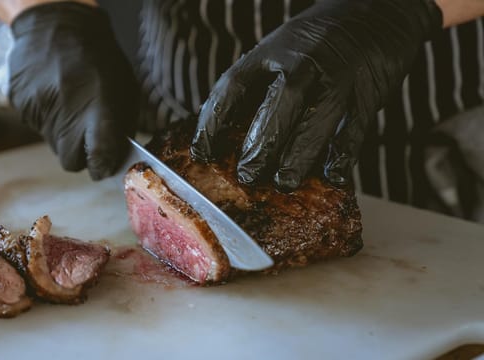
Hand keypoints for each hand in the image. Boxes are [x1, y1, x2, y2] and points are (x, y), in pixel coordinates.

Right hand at [8, 2, 138, 179]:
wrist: (55, 23)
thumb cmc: (98, 57)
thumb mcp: (123, 88)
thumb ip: (120, 126)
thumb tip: (114, 158)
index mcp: (97, 104)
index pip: (99, 154)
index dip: (102, 166)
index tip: (103, 165)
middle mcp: (65, 109)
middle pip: (69, 161)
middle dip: (80, 156)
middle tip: (87, 138)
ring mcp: (38, 107)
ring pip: (52, 144)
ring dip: (64, 133)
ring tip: (70, 103)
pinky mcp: (20, 103)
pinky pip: (37, 126)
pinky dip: (48, 118)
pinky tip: (53, 94)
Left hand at [191, 0, 441, 191]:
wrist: (376, 14)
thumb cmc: (318, 42)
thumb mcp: (280, 49)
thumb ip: (257, 85)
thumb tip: (225, 133)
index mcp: (272, 51)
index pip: (234, 85)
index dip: (213, 121)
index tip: (201, 152)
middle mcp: (304, 63)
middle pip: (278, 104)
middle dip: (260, 145)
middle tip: (246, 174)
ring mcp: (337, 78)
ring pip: (315, 120)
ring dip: (297, 157)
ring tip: (282, 182)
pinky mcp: (366, 94)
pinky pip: (353, 130)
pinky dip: (342, 156)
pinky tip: (331, 175)